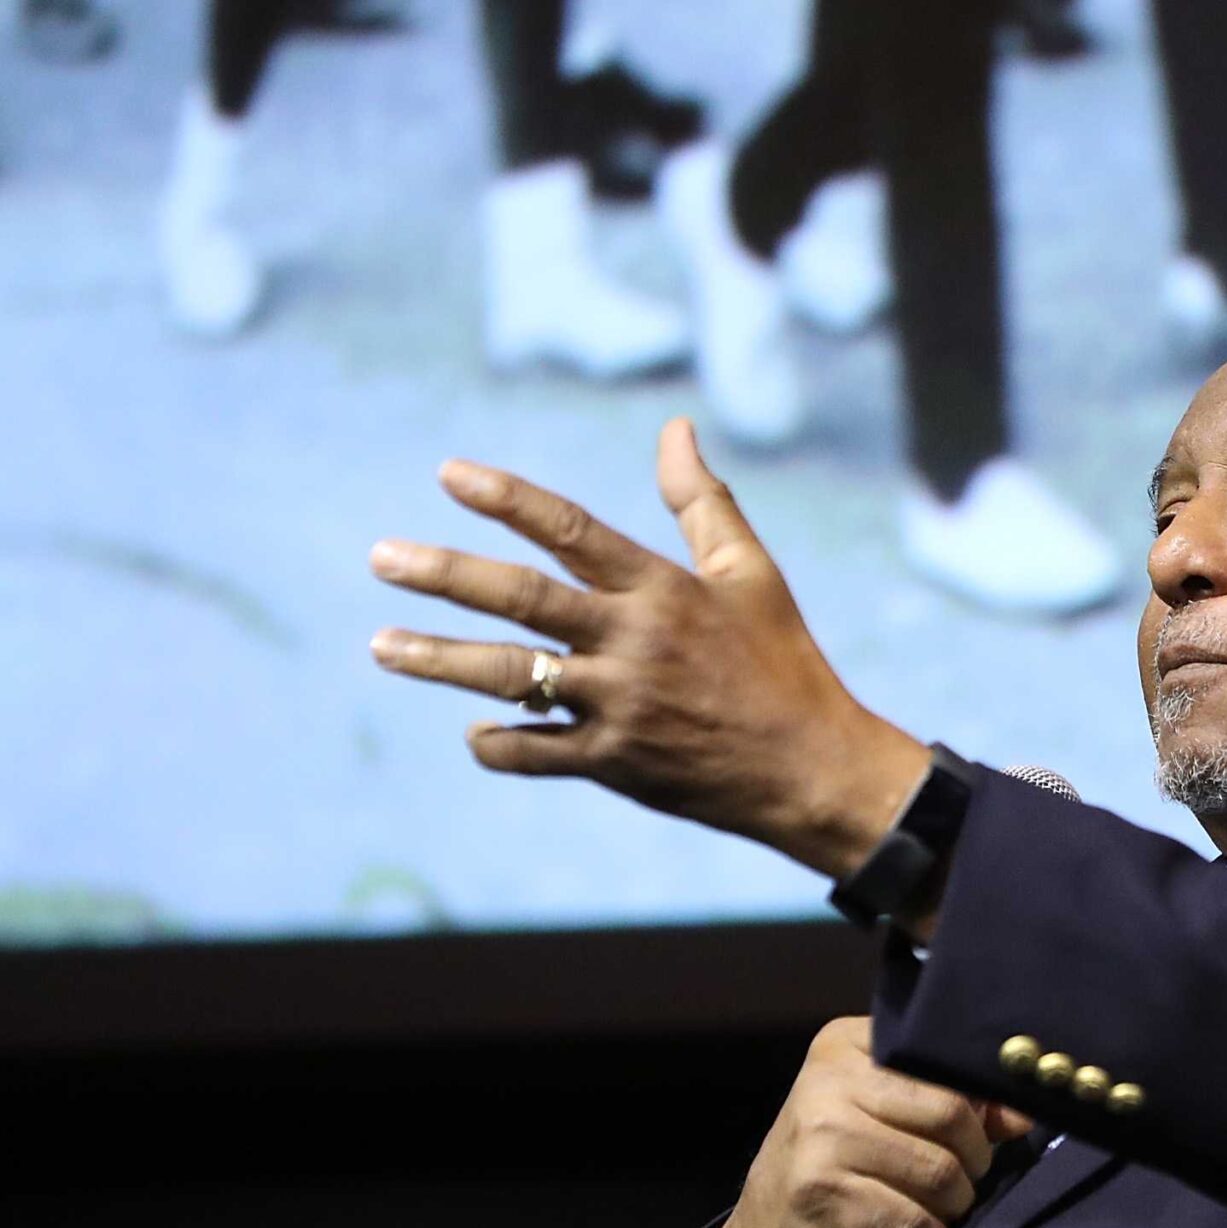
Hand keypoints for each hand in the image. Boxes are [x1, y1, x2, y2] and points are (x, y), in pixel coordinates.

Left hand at [368, 418, 927, 875]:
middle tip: (381, 558)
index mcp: (664, 590)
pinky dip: (498, 744)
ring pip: (510, 677)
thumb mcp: (751, 574)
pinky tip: (476, 733)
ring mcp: (621, 706)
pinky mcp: (617, 763)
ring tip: (382, 646)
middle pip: (521, 599)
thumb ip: (702, 502)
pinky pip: (536, 753)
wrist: (814, 769)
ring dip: (438, 661)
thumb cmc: (784, 663)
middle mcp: (635, 642)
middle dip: (444, 576)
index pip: (572, 531)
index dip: (509, 500)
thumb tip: (674, 428)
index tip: (451, 474)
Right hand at [697, 1016, 1036, 1227]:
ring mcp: (820, 1138)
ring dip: (952, 1207)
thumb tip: (1024, 1114)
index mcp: (845, 1044)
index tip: (980, 1133)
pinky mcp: (819, 1196)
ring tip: (934, 1211)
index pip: (946, 1062)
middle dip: (973, 1162)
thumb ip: (955, 1105)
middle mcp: (828, 1080)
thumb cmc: (832, 1166)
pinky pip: (913, 1222)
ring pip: (941, 1173)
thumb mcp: (882, 1118)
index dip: (979, 1105)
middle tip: (960, 1183)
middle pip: (954, 1114)